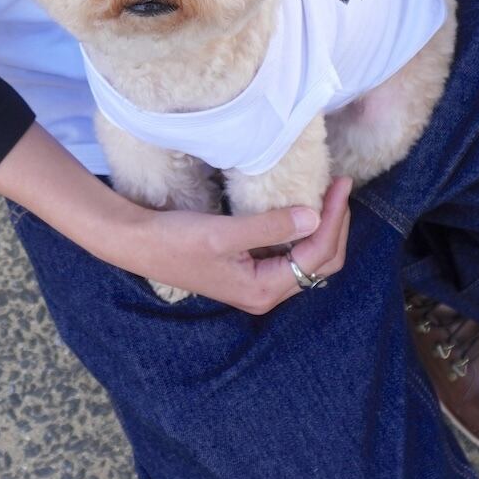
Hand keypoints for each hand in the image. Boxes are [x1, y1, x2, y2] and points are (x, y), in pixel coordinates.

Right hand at [114, 176, 352, 313]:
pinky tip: (304, 208)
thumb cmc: (175, 241)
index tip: (339, 185)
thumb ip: (271, 227)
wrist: (138, 244)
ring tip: (330, 195)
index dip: (333, 219)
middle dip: (336, 225)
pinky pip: (291, 254)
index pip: (317, 255)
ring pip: (310, 260)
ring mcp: (259, 283)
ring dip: (324, 228)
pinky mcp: (250, 270)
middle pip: (322, 262)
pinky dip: (305, 231)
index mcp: (263, 290)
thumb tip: (314, 217)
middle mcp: (266, 293)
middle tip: (340, 187)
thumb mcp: (224, 233)